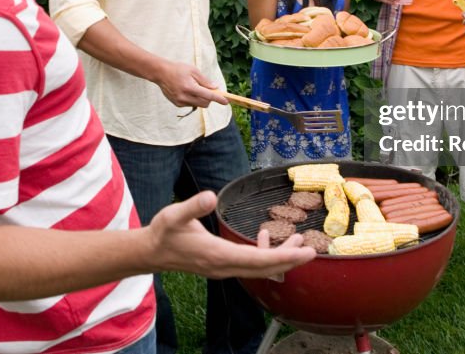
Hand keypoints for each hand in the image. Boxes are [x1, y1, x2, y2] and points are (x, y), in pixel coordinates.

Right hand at [146, 191, 315, 278]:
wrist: (151, 252)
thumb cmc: (164, 233)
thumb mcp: (175, 215)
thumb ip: (194, 206)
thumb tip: (210, 196)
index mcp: (217, 255)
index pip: (258, 260)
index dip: (283, 256)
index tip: (305, 253)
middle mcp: (224, 266)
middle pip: (264, 268)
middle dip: (290, 260)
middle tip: (313, 250)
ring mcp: (223, 268)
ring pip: (259, 268)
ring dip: (280, 257)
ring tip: (299, 242)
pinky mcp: (222, 265)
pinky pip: (250, 264)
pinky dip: (264, 253)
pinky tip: (267, 236)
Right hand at [156, 62, 225, 107]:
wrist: (161, 73)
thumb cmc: (178, 69)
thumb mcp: (193, 71)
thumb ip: (205, 80)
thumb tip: (215, 88)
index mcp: (190, 87)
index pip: (208, 96)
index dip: (218, 99)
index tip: (226, 102)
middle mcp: (185, 97)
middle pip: (205, 103)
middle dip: (210, 99)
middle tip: (209, 90)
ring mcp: (180, 102)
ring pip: (198, 105)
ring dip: (201, 99)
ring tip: (194, 88)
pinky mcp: (177, 104)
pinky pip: (190, 104)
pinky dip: (193, 99)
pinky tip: (187, 91)